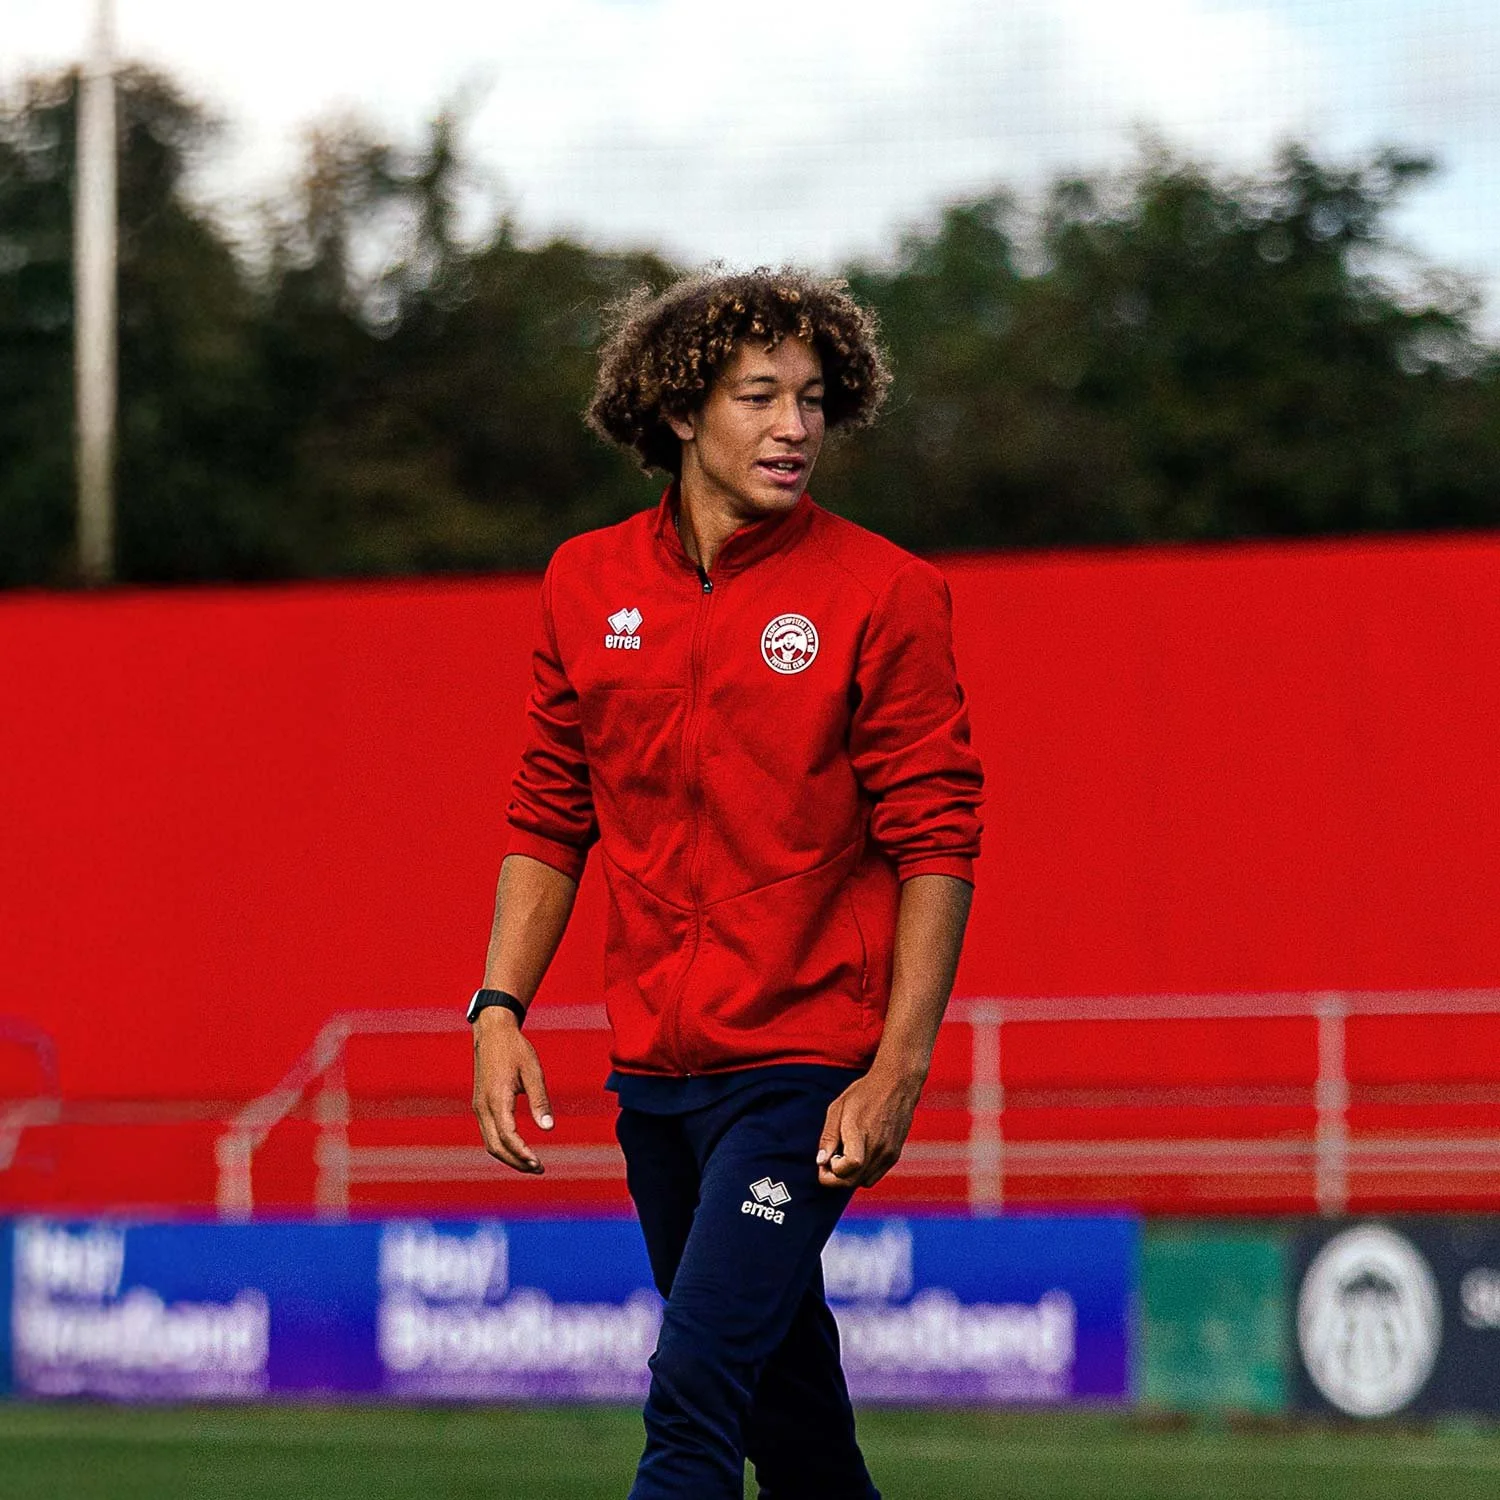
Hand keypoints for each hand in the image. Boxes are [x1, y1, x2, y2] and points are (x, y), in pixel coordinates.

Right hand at [471, 1007, 553, 1173]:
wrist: (492, 1032)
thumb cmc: (516, 1050)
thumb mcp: (533, 1072)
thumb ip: (540, 1101)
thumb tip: (548, 1128)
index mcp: (496, 1099)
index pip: (508, 1137)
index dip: (522, 1153)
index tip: (538, 1163)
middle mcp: (483, 1107)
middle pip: (495, 1147)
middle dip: (516, 1162)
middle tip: (539, 1168)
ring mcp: (478, 1107)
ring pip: (490, 1143)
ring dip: (509, 1156)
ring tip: (531, 1163)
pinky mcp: (479, 1105)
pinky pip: (488, 1133)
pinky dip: (503, 1146)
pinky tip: (519, 1148)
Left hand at [816, 1064, 922, 1189]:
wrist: (897, 1085)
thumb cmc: (863, 1094)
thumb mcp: (838, 1108)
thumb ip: (828, 1137)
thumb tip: (820, 1162)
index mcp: (860, 1133)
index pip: (848, 1167)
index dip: (831, 1170)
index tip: (826, 1159)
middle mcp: (877, 1147)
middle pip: (853, 1181)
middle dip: (835, 1178)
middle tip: (829, 1162)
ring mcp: (888, 1153)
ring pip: (863, 1181)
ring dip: (849, 1176)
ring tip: (844, 1154)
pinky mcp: (894, 1155)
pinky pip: (875, 1175)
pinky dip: (863, 1173)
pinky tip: (858, 1153)